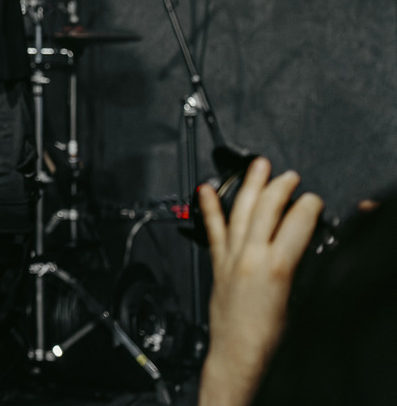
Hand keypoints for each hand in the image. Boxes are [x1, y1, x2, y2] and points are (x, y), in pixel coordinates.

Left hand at [197, 157, 322, 405]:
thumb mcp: (298, 300)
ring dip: (250, 185)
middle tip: (289, 175)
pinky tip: (205, 189)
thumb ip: (299, 268)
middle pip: (267, 209)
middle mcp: (249, 256)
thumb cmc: (268, 337)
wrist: (237, 354)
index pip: (297, 223)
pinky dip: (209, 207)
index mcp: (276, 267)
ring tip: (255, 165)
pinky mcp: (216, 263)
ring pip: (241, 211)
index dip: (309, 207)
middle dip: (280, 187)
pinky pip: (213, 229)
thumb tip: (303, 246)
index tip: (314, 199)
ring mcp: (230, 257)